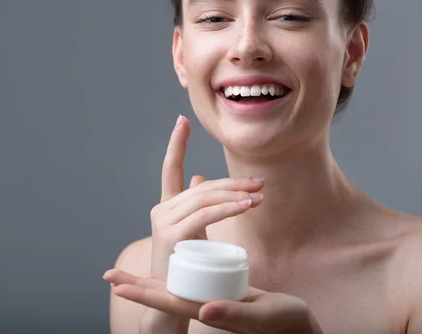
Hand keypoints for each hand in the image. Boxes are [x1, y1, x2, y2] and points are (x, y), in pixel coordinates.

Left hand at [103, 269, 323, 333]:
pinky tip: (175, 257)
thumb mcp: (260, 317)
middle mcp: (204, 305)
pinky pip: (195, 274)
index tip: (114, 284)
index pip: (166, 302)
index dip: (140, 293)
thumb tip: (202, 311)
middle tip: (108, 275)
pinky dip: (182, 262)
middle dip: (136, 286)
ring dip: (152, 278)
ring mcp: (211, 297)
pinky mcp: (220, 288)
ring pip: (176, 283)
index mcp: (208, 311)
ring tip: (131, 270)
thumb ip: (232, 313)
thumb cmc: (283, 324)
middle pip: (163, 293)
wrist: (297, 324)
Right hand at [142, 115, 264, 331]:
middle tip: (261, 182)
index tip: (183, 120)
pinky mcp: (171, 236)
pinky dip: (227, 208)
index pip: (170, 169)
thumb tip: (201, 178)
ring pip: (204, 198)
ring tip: (260, 194)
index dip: (176, 144)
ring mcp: (163, 222)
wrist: (172, 301)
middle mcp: (161, 211)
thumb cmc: (187, 268)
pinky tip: (246, 205)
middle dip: (233, 182)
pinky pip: (204, 215)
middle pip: (202, 186)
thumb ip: (195, 205)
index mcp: (166, 208)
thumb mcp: (193, 233)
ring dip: (235, 194)